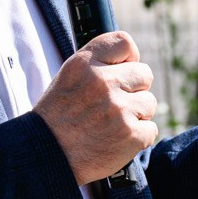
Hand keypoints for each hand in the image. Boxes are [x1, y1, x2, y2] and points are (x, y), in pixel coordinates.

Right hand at [36, 32, 158, 183]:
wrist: (46, 156)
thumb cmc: (59, 117)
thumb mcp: (68, 77)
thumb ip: (98, 63)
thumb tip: (132, 60)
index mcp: (85, 64)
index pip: (124, 42)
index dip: (128, 58)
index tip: (122, 71)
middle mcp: (103, 82)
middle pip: (144, 74)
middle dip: (134, 89)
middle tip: (114, 105)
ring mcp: (119, 110)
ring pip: (150, 103)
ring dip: (136, 114)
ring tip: (111, 124)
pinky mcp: (131, 135)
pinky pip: (151, 128)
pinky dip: (138, 137)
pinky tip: (116, 140)